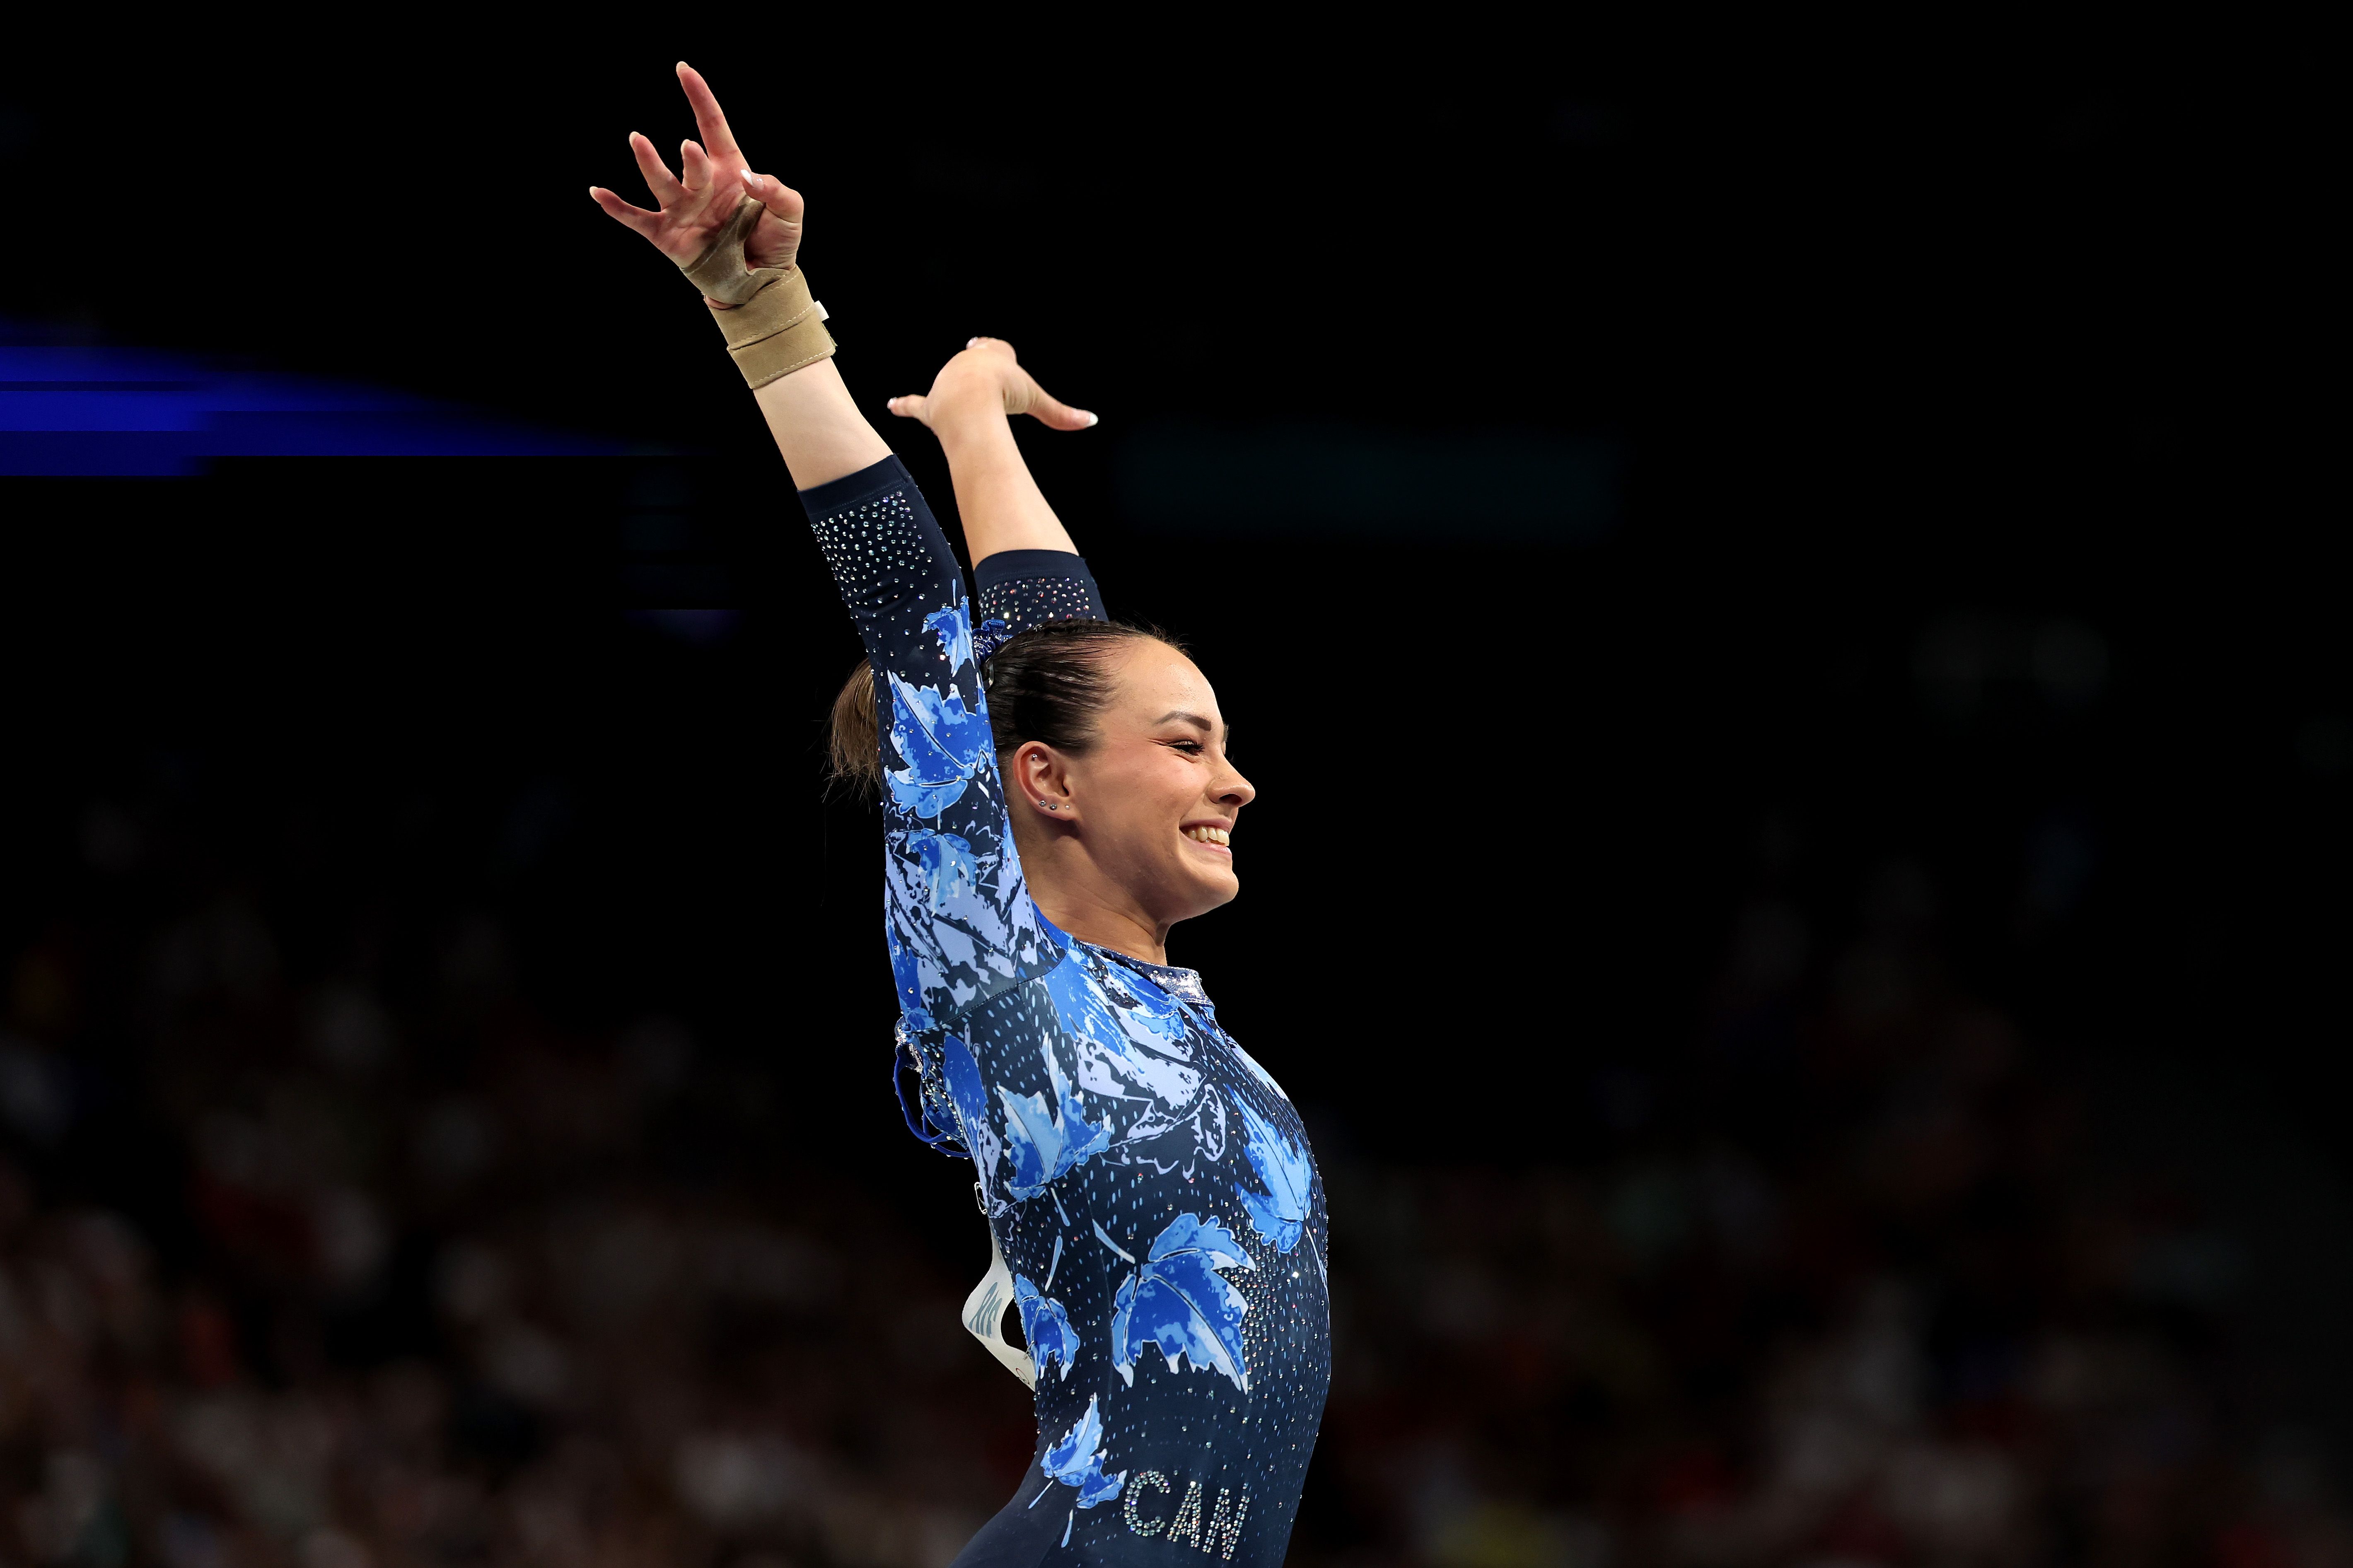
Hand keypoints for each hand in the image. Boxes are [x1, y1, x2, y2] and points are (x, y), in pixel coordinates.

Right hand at [589, 63, 803, 275]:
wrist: (763, 281)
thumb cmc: (776, 240)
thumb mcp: (790, 212)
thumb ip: (777, 190)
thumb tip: (748, 177)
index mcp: (729, 170)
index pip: (712, 125)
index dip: (699, 97)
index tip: (684, 69)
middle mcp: (701, 186)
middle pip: (691, 161)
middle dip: (690, 156)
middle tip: (689, 148)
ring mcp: (682, 209)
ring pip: (661, 183)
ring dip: (649, 163)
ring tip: (639, 140)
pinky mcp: (668, 236)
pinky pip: (637, 219)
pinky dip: (617, 207)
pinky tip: (598, 193)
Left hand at [888, 339, 1097, 431]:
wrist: (972, 399)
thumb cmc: (1004, 393)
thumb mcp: (1036, 400)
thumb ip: (1060, 414)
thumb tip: (1091, 421)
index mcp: (992, 355)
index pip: (996, 349)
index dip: (1000, 356)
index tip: (1003, 362)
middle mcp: (966, 363)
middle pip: (972, 364)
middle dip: (979, 371)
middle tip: (988, 384)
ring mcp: (947, 382)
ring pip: (950, 382)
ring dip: (956, 390)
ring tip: (966, 405)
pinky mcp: (932, 405)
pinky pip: (916, 405)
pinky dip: (905, 405)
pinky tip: (892, 406)